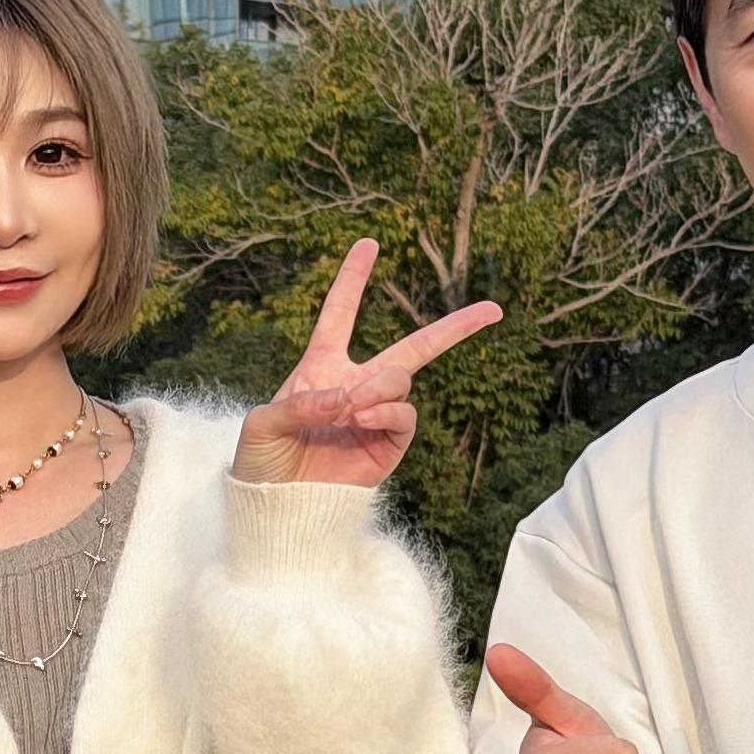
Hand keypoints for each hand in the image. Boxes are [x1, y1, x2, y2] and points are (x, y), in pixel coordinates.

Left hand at [232, 238, 502, 486]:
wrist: (276, 509)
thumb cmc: (261, 464)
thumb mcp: (262, 426)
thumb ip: (299, 404)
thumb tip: (345, 398)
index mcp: (320, 367)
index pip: (340, 315)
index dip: (353, 280)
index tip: (369, 244)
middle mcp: (355, 386)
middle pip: (413, 348)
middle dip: (454, 329)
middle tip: (493, 310)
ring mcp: (375, 416)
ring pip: (402, 380)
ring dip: (381, 384)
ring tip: (352, 406)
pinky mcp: (388, 447)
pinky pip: (404, 417)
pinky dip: (386, 411)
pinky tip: (362, 416)